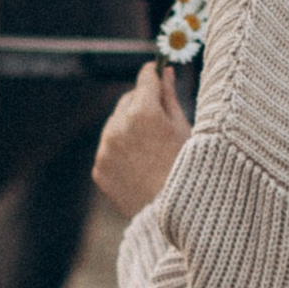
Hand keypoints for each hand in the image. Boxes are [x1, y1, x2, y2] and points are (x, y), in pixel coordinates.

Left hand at [92, 60, 191, 217]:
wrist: (173, 215)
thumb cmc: (188, 170)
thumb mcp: (185, 130)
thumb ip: (171, 97)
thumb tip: (166, 72)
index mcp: (144, 111)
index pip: (146, 78)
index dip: (154, 75)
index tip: (158, 72)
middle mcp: (119, 126)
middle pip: (128, 100)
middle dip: (142, 104)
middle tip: (159, 120)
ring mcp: (106, 148)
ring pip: (116, 124)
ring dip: (129, 127)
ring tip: (151, 149)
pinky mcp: (99, 168)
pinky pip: (108, 148)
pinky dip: (120, 151)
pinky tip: (140, 165)